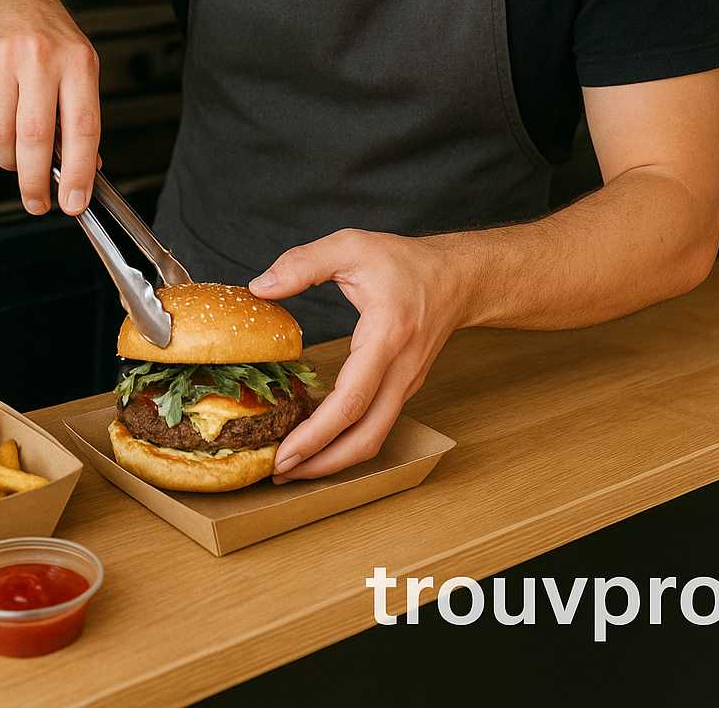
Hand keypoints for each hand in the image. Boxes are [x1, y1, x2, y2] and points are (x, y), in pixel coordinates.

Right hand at [0, 0, 100, 216]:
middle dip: (36, 182)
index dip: (79, 172)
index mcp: (78, 62)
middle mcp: (41, 57)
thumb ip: (81, 116)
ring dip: (6, 160)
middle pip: (35, 137)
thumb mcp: (79, 66)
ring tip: (14, 154)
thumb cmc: (47, 37)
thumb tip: (86, 170)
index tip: (74, 202)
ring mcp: (1, 58)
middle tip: (37, 201)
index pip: (83, 128)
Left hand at [248, 229, 471, 480]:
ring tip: (292, 465)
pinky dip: (346, 440)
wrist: (458, 278)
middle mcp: (400, 371)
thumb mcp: (352, 245)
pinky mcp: (403, 389)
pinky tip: (317, 438)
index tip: (283, 453)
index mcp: (386, 337)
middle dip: (321, 464)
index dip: (316, 434)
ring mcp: (406, 385)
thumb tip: (260, 287)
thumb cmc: (406, 262)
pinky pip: (375, 425)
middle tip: (278, 473)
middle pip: (365, 437)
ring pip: (372, 439)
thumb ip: (304, 263)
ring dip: (333, 459)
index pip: (352, 400)